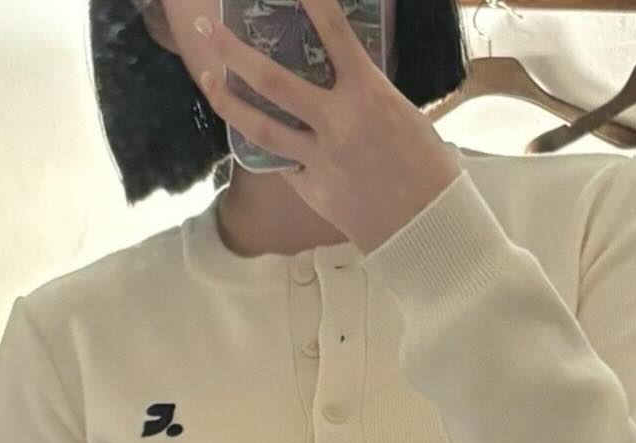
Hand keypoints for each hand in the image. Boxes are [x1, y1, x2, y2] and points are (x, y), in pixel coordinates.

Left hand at [192, 4, 461, 253]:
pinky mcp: (313, 189)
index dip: (310, 0)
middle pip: (270, 79)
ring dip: (227, 99)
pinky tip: (252, 131)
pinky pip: (282, 162)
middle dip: (232, 50)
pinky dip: (268, 146)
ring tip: (207, 78)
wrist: (427, 226)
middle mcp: (338, 121)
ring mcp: (321, 158)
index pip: (333, 31)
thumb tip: (339, 75)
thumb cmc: (426, 167)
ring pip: (260, 126)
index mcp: (369, 93)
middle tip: (207, 28)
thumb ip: (365, 93)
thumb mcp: (402, 114)